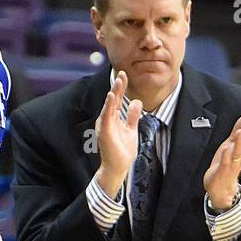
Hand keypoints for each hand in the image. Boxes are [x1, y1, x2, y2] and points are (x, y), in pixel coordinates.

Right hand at [95, 71, 141, 195]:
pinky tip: (111, 96)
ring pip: (109, 104)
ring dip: (114, 92)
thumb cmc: (122, 151)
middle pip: (113, 99)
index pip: (117, 99)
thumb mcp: (131, 129)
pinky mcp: (104, 131)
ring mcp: (105, 125)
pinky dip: (108, 105)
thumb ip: (132, 116)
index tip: (125, 75)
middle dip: (118, 86)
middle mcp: (107, 119)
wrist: (118, 167)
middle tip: (122, 73)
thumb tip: (136, 101)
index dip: (121, 87)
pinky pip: (106, 115)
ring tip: (119, 80)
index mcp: (113, 118)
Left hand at [204, 113, 240, 210]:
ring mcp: (230, 166)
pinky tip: (226, 148)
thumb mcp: (232, 145)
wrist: (220, 189)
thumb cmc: (226, 165)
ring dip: (239, 143)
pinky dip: (226, 156)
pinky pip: (225, 164)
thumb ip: (239, 131)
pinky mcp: (221, 172)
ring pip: (236, 154)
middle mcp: (238, 160)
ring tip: (240, 132)